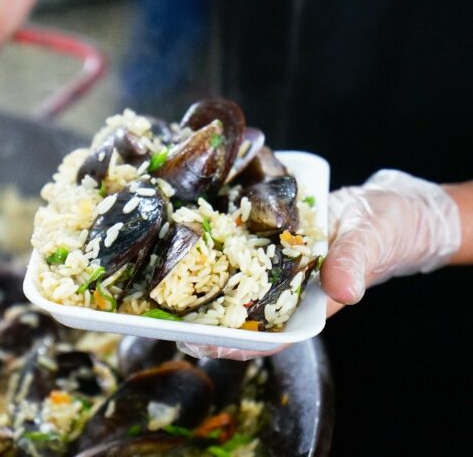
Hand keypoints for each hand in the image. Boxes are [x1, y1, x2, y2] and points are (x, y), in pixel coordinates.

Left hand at [179, 169, 461, 359]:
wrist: (384, 205)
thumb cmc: (384, 228)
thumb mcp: (370, 241)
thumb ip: (355, 264)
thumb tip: (344, 292)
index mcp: (311, 304)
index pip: (269, 336)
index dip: (236, 345)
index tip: (205, 346)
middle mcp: (288, 291)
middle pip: (242, 316)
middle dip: (206, 322)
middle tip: (169, 319)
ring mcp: (277, 270)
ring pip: (236, 287)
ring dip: (204, 289)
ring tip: (166, 290)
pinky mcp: (271, 246)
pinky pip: (241, 254)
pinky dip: (218, 253)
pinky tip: (191, 245)